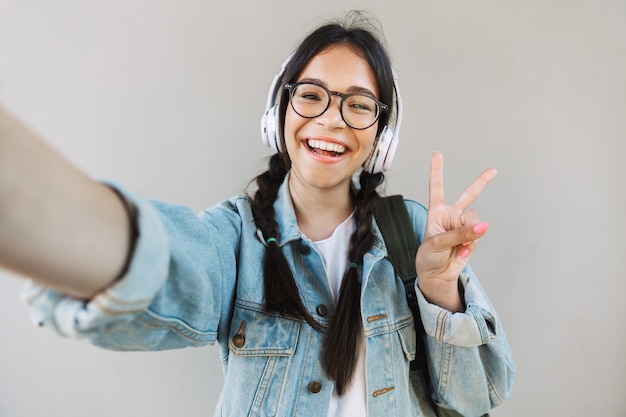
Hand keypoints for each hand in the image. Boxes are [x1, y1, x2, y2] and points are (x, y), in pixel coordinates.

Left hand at [416, 152, 496, 311]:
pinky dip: (472, 244)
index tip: (437, 154)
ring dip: (469, 233)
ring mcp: (463, 225)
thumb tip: (483, 226)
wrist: (437, 274)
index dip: (437, 170)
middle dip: (482, 182)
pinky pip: (478, 235)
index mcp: (436, 212)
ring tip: (458, 246)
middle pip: (469, 195)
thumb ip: (459, 234)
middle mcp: (451, 215)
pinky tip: (462, 251)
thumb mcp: (437, 244)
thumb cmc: (429, 257)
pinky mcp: (472, 236)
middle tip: (493, 171)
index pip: (436, 188)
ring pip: (475, 220)